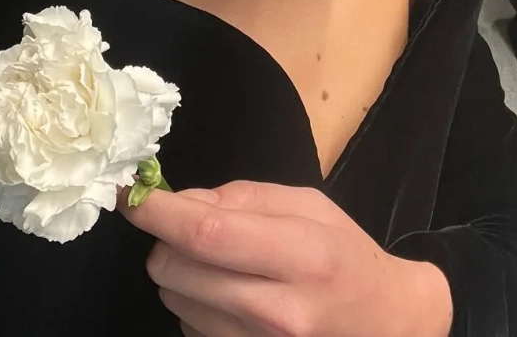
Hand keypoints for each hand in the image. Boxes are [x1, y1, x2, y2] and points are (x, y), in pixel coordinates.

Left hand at [117, 180, 452, 336]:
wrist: (388, 325)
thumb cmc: (346, 256)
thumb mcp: (308, 206)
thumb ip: (242, 198)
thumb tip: (180, 200)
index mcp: (301, 254)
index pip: (207, 234)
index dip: (158, 212)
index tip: (128, 193)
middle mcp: (280, 310)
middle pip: (178, 271)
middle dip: (167, 243)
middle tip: (188, 230)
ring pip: (177, 303)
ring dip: (182, 277)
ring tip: (222, 267)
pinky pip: (191, 332)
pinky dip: (196, 309)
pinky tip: (229, 299)